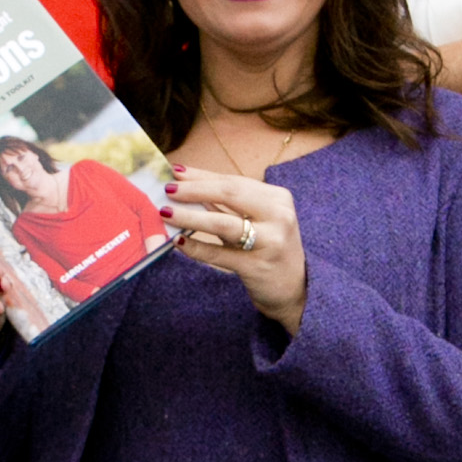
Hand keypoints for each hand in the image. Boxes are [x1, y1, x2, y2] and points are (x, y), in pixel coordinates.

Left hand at [161, 165, 306, 334]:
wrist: (295, 290)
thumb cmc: (269, 249)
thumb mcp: (256, 221)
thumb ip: (227, 204)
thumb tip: (187, 186)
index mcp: (277, 198)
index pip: (233, 181)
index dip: (202, 175)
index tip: (175, 171)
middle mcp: (278, 216)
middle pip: (229, 194)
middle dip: (194, 190)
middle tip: (167, 189)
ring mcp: (270, 242)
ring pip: (222, 223)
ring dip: (190, 217)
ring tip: (166, 212)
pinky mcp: (257, 267)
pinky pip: (219, 254)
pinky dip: (196, 248)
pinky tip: (178, 242)